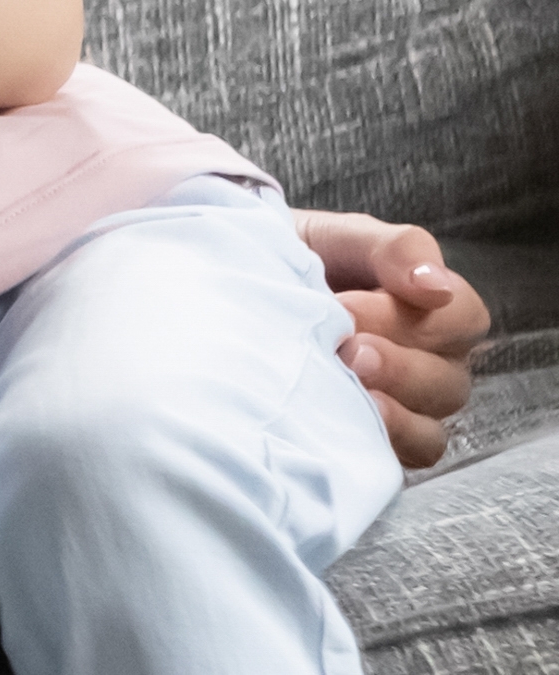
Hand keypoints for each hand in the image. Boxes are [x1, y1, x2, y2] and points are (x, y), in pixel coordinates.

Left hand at [300, 209, 491, 466]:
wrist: (233, 286)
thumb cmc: (296, 257)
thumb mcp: (340, 238)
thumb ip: (392, 249)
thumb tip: (435, 286)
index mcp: (432, 310)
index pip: (463, 319)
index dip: (415, 316)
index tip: (350, 304)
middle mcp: (430, 364)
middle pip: (447, 381)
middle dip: (394, 364)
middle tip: (344, 349)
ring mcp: (405, 409)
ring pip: (429, 429)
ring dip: (388, 410)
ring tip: (341, 382)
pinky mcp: (372, 442)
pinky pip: (399, 458)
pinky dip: (375, 441)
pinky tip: (337, 420)